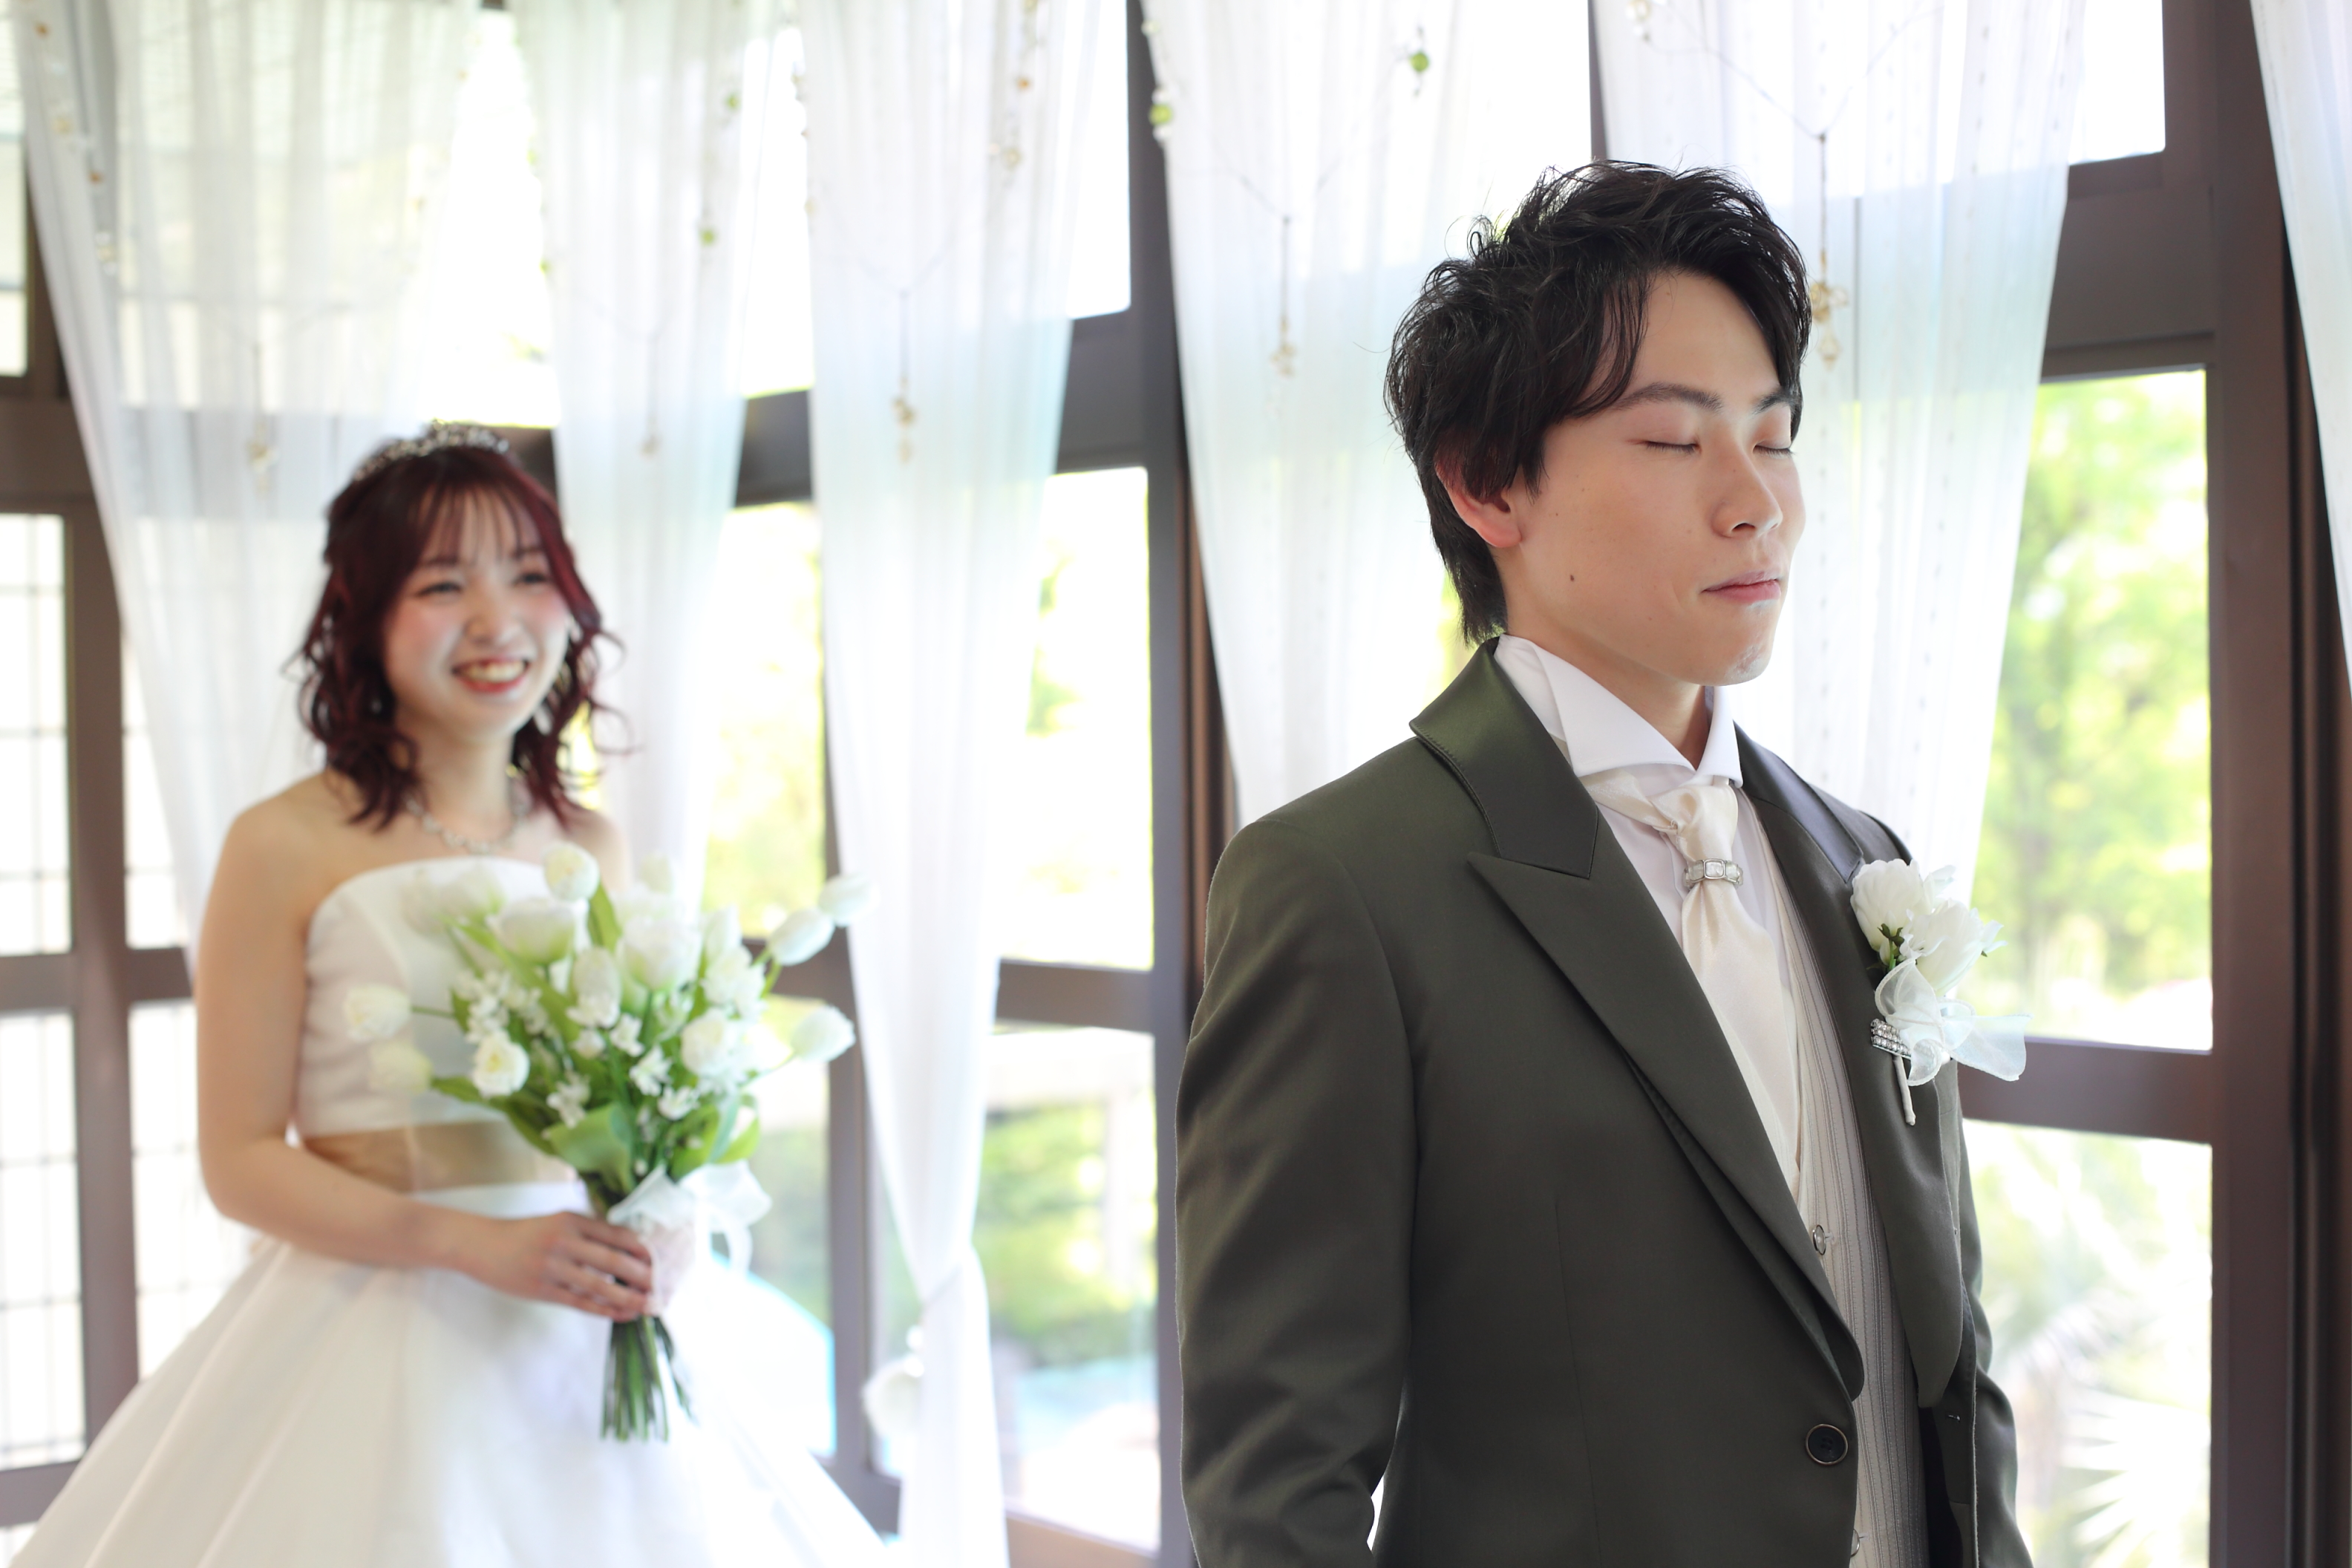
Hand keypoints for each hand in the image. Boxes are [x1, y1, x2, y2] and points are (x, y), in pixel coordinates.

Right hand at [455, 1210, 653, 1320]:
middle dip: (642, 1275)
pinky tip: (621, 1314)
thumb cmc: (524, 1233)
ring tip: (646, 1305)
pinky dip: (603, 1309)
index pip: (617, 1234)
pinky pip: (580, 1302)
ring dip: (627, 1297)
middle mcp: (564, 1241)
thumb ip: (587, 1231)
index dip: (642, 1249)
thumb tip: (626, 1247)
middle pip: (613, 1260)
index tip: (660, 1260)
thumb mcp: (556, 1221)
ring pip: (599, 1285)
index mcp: (572, 1220)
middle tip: (662, 1286)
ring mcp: (553, 1267)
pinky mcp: (542, 1290)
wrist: (481, 1245)